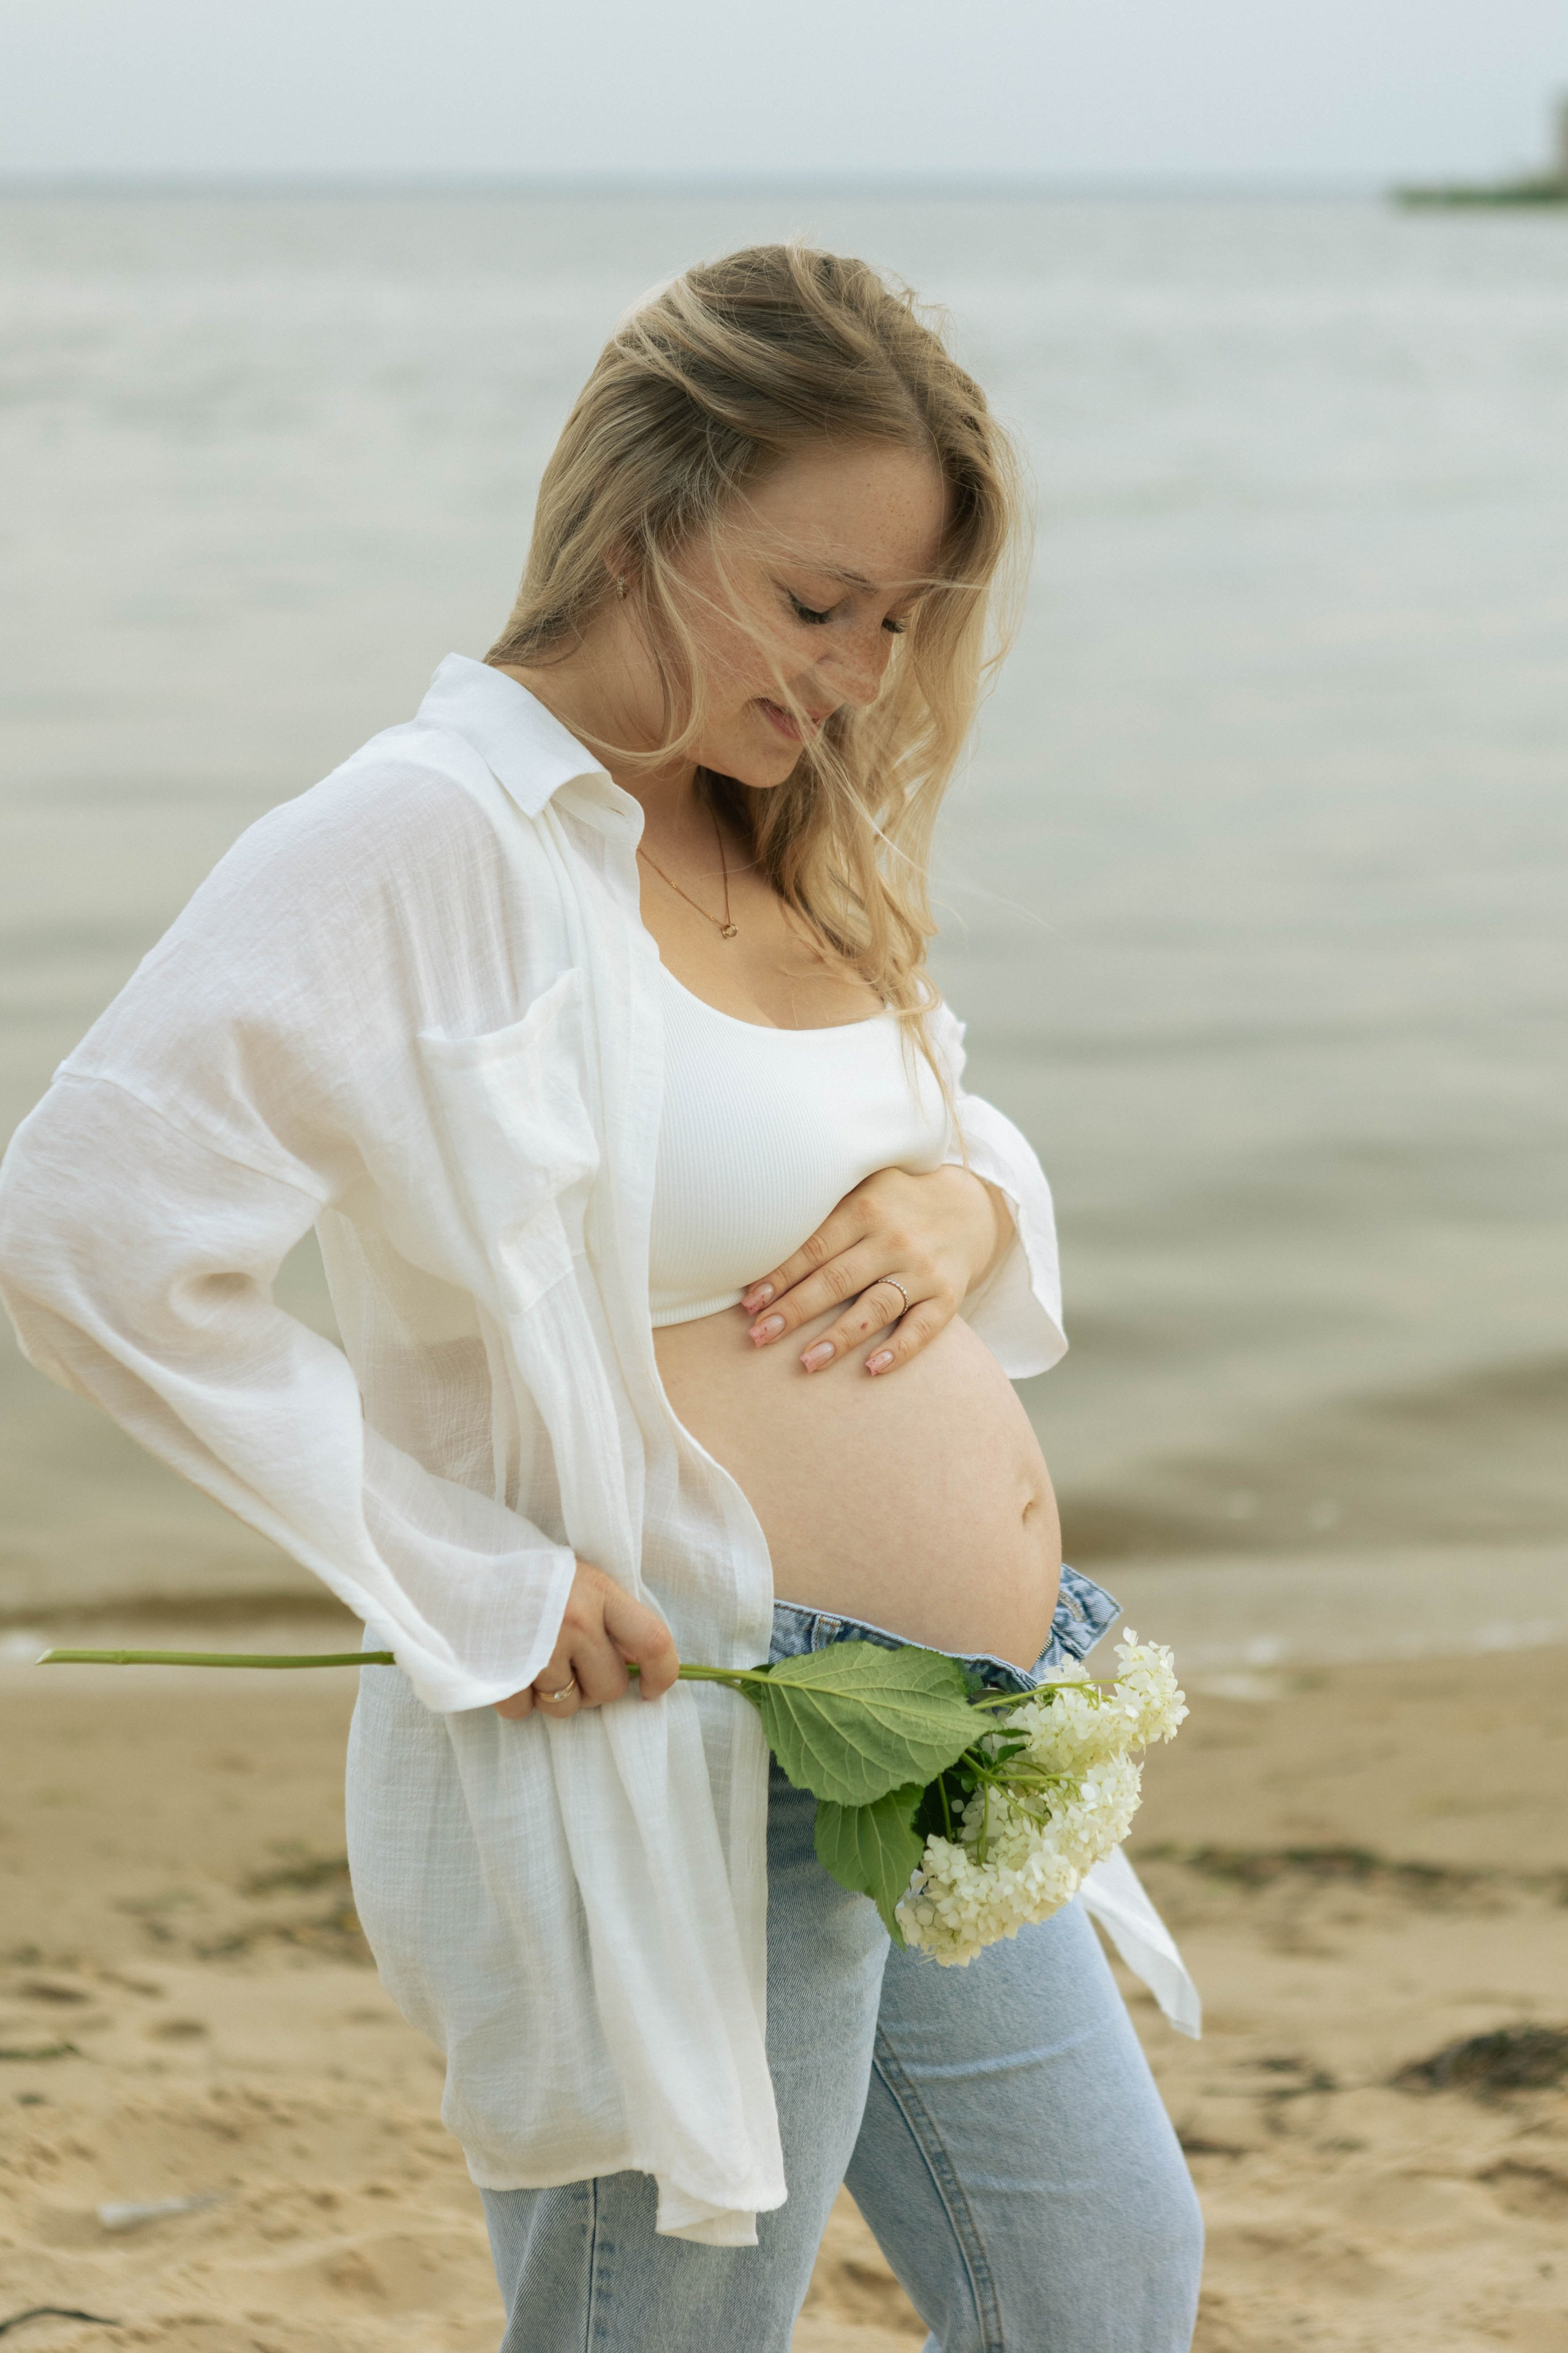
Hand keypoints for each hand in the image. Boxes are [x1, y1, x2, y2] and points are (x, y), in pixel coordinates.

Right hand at [492, 1560, 679, 1720]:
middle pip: (610, 1688)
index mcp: (600, 1591)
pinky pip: (523, 1711)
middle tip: (571, 1664)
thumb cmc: (529, 1576)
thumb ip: (611, 1616)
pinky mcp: (503, 1671)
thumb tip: (639, 1665)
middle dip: (594, 1688)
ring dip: (553, 1695)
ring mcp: (540, 1648)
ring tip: (535, 1660)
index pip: (653, 1641)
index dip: (662, 1674)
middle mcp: (575, 1620)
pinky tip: (509, 1667)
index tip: (650, 1690)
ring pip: (566, 1707)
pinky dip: (517, 1699)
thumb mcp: (579, 1580)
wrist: (459, 1562)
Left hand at [739, 1163, 1010, 1378]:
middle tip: (758, 1337)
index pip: (813, 1248)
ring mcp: (922, 1268)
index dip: (778, 1277)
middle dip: (795, 1310)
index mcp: (864, 1209)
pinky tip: (873, 1369)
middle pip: (837, 1279)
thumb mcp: (862, 1189)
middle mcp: (893, 1238)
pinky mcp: (949, 1294)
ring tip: (806, 1363)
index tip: (749, 1304)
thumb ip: (822, 1211)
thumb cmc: (896, 1202)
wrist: (971, 1208)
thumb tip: (754, 1239)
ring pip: (875, 1307)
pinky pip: (923, 1327)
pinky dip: (900, 1349)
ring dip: (839, 1337)